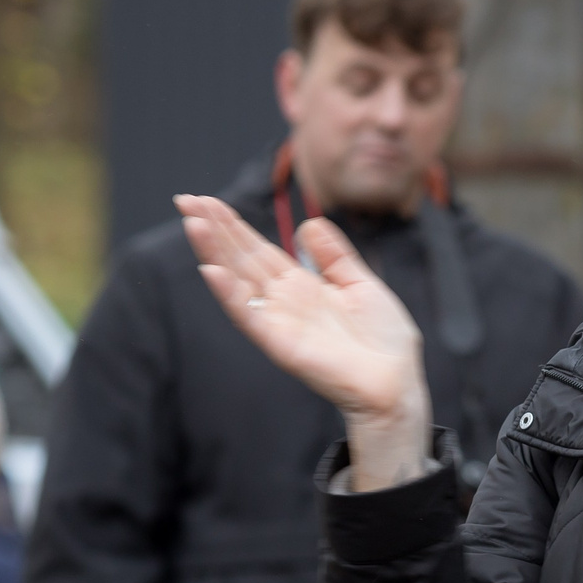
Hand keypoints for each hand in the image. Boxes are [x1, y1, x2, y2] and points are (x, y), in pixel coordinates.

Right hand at [177, 194, 431, 489]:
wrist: (397, 382)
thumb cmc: (383, 341)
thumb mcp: (361, 285)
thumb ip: (335, 256)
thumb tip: (310, 224)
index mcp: (300, 286)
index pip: (257, 249)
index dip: (232, 225)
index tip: (205, 200)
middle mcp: (283, 302)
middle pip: (240, 259)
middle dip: (213, 230)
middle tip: (185, 200)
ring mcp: (279, 322)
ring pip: (238, 281)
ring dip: (213, 252)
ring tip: (192, 223)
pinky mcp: (281, 344)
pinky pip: (250, 316)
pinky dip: (230, 294)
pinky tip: (211, 270)